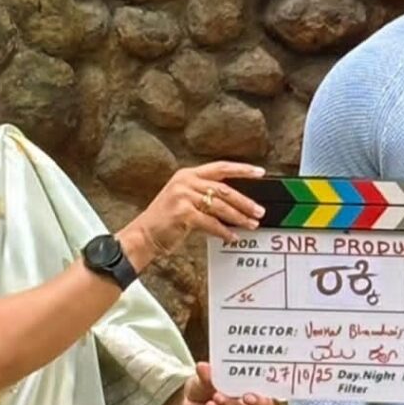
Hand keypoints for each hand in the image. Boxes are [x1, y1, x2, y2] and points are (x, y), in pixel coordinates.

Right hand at [119, 162, 264, 267]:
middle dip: (245, 202)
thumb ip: (205, 196)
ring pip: (220, 206)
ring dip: (239, 217)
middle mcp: (185, 181)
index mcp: (188, 174)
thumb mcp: (184, 200)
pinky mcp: (183, 213)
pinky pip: (211, 223)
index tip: (260, 172)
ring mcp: (183, 196)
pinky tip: (232, 237)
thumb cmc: (166, 221)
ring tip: (251, 224)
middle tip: (259, 211)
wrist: (143, 235)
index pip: (221, 167)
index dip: (242, 169)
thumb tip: (235, 204)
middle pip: (224, 190)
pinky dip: (224, 231)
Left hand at [179, 362, 277, 404]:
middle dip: (261, 403)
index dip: (271, 391)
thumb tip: (203, 366)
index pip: (273, 392)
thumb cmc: (207, 382)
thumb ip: (208, 373)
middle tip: (247, 396)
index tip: (260, 386)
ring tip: (217, 396)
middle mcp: (251, 403)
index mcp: (253, 386)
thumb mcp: (208, 374)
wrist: (190, 397)